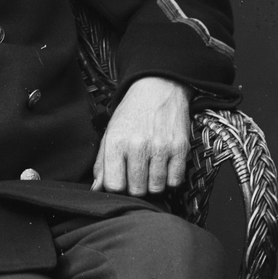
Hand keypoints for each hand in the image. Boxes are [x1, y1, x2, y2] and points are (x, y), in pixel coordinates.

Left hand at [91, 76, 190, 195]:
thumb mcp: (110, 132)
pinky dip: (170, 179)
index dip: (117, 188)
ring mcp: (161, 147)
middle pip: (136, 190)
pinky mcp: (180, 148)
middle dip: (136, 186)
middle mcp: (138, 145)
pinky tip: (164, 166)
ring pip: (156, 188)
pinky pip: (175, 181)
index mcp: (116, 141)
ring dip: (153, 183)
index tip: (120, 181)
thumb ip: (102, 163)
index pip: (114, 185)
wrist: (158, 88)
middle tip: (137, 173)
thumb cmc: (132, 112)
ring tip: (150, 168)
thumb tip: (97, 189)